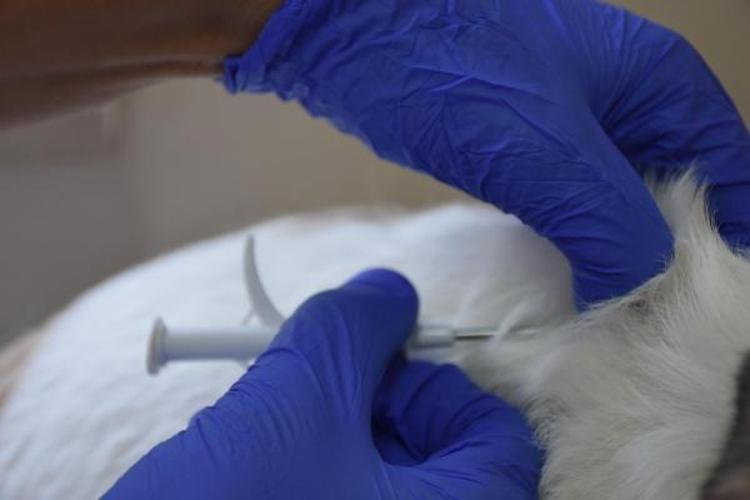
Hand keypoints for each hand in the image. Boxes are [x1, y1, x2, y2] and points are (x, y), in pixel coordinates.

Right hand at [105, 270, 540, 498]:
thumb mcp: (298, 398)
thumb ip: (354, 328)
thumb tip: (391, 290)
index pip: (495, 434)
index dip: (435, 383)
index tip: (370, 365)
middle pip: (443, 457)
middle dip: (379, 404)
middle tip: (317, 384)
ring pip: (390, 481)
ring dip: (342, 434)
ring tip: (281, 421)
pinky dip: (322, 470)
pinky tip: (268, 461)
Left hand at [224, 0, 749, 306]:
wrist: (345, 29)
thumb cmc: (450, 63)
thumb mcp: (544, 148)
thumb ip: (608, 220)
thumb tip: (640, 285)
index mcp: (652, 80)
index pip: (724, 164)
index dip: (729, 230)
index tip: (714, 295)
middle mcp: (617, 95)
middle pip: (671, 183)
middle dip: (668, 249)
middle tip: (656, 319)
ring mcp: (562, 117)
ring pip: (611, 193)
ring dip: (613, 248)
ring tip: (612, 308)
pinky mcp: (514, 139)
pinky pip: (561, 195)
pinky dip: (568, 235)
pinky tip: (561, 272)